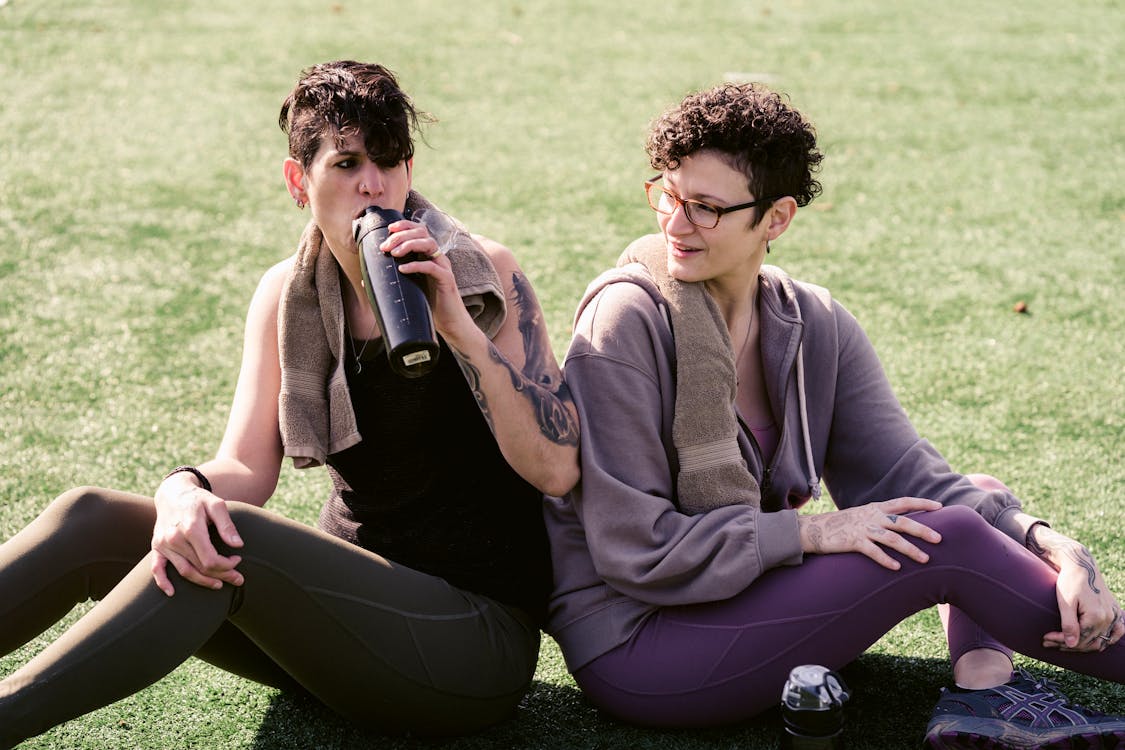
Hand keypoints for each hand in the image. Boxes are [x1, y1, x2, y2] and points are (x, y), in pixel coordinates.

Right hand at [151, 477, 243, 595]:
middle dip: (221, 575)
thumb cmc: (199, 499)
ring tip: (219, 585)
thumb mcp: (217, 505)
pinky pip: (156, 568)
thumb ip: (227, 525)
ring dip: (202, 581)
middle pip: (200, 567)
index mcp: (191, 528)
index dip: (226, 565)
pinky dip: (162, 582)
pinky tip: (172, 592)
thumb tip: (238, 545)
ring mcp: (163, 543)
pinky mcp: (156, 546)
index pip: (210, 559)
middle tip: (237, 579)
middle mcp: (174, 538)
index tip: (238, 561)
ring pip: (184, 571)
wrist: (173, 492)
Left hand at [382, 219, 473, 335]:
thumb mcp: (408, 287)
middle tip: (386, 246)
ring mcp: (443, 267)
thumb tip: (365, 282)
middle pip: (423, 233)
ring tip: (394, 254)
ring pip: (429, 244)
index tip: (390, 228)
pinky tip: (403, 269)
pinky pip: (432, 267)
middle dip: (402, 235)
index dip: (405, 225)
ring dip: (409, 245)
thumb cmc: (429, 304)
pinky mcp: (447, 279)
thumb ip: (391, 280)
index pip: (419, 231)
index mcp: (429, 255)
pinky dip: (417, 265)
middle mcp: (437, 257)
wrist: (449, 322)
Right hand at [798, 497, 943, 569]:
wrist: (814, 529)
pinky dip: (886, 559)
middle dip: (922, 530)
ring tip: (925, 559)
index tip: (940, 506)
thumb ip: (881, 518)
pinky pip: (873, 551)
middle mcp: (872, 516)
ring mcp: (863, 528)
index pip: (903, 502)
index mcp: (876, 508)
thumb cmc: (842, 525)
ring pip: (892, 538)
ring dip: (910, 549)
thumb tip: (902, 524)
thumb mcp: (863, 515)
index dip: (921, 503)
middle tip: (939, 539)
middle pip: (903, 522)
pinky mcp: (853, 541)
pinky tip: (897, 568)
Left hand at [1030, 526, 1123, 651]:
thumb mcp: (1065, 602)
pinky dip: (1107, 640)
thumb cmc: (1069, 581)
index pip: (1079, 640)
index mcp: (1096, 616)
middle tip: (1049, 642)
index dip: (1061, 642)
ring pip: (1100, 640)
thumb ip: (1069, 624)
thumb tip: (1072, 645)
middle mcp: (1108, 618)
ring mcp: (1114, 615)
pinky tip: (1096, 644)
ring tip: (1062, 643)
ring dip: (1082, 645)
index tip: (1045, 639)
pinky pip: (1117, 632)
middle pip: (1088, 642)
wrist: (1081, 565)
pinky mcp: (1115, 611)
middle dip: (1067, 644)